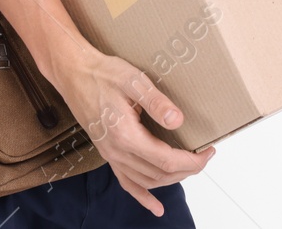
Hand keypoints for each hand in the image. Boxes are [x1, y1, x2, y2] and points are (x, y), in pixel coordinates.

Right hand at [53, 46, 215, 216]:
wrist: (74, 74)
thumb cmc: (102, 74)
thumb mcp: (133, 81)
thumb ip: (156, 102)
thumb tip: (178, 121)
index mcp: (126, 136)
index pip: (166, 160)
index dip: (191, 161)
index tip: (207, 151)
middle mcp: (118, 152)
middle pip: (160, 174)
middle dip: (187, 169)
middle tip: (205, 156)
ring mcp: (112, 156)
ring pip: (147, 181)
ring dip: (172, 179)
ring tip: (190, 167)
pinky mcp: (108, 154)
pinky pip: (127, 183)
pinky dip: (143, 197)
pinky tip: (155, 207)